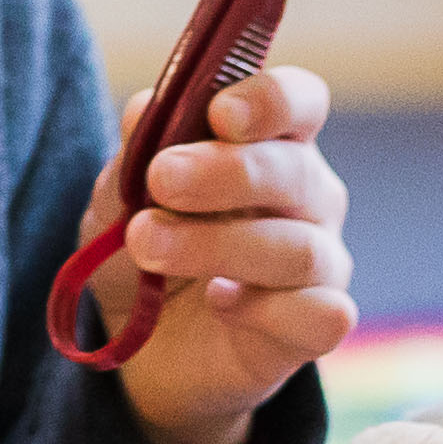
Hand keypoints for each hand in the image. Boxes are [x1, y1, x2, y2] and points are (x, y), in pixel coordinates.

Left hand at [96, 63, 353, 443]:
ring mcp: (319, 263)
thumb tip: (146, 109)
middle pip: (295, 171)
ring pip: (299, 247)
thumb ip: (136, 154)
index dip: (270, 100)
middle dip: (225, 172)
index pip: (299, 102)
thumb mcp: (118, 198)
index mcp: (268, 143)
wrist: (140, 343)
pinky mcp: (312, 327)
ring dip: (217, 244)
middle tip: (160, 179)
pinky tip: (219, 301)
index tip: (219, 113)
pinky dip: (268, 308)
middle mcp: (307, 197)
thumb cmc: (143, 247)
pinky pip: (324, 316)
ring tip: (148, 244)